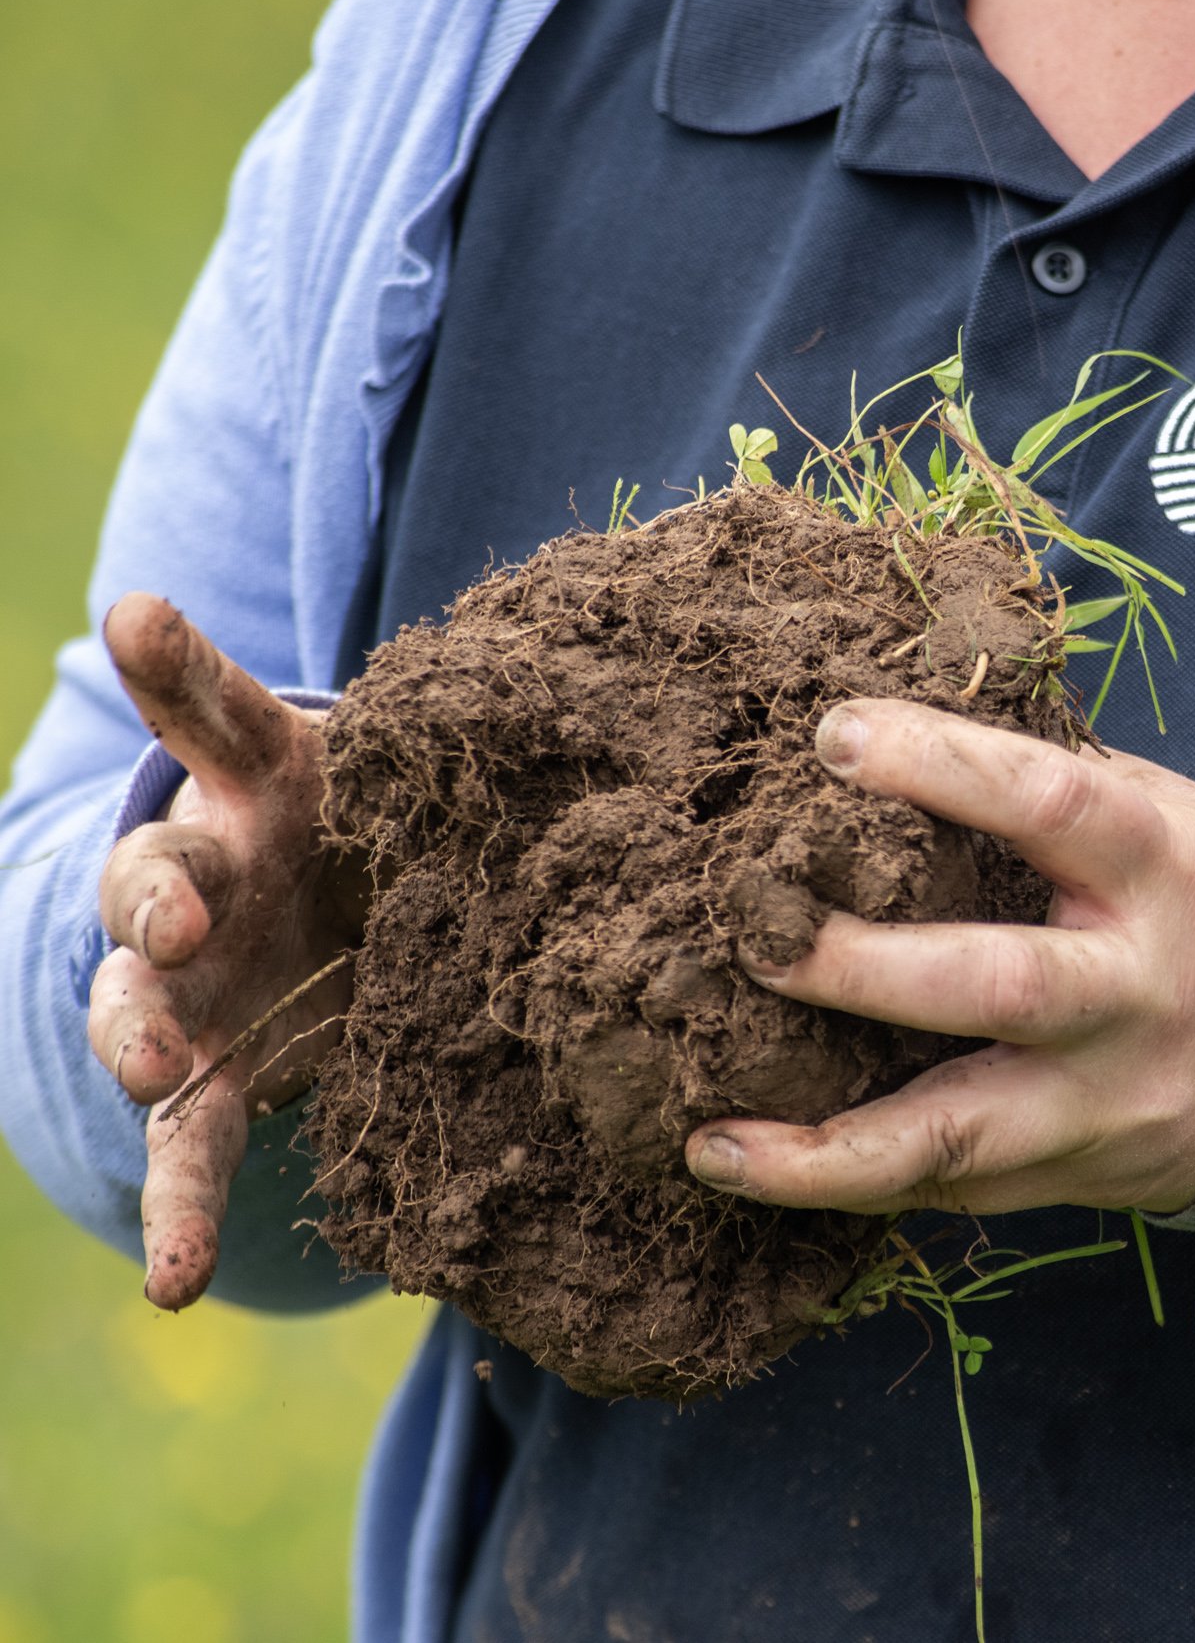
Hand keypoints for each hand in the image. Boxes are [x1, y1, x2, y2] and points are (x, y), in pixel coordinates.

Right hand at [87, 594, 360, 1307]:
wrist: (359, 914)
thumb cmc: (370, 818)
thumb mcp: (362, 752)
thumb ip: (317, 700)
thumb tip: (188, 601)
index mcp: (253, 787)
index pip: (207, 716)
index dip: (177, 667)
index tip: (141, 620)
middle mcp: (205, 885)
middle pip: (150, 886)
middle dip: (153, 905)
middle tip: (174, 925)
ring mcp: (200, 990)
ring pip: (143, 1017)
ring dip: (138, 1042)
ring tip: (153, 1073)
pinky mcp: (227, 1077)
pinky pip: (195, 1148)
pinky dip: (180, 1210)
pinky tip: (173, 1279)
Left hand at [684, 699, 1194, 1216]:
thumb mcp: (1164, 814)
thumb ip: (1050, 785)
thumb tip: (895, 732)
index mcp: (1159, 865)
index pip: (1047, 800)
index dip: (942, 764)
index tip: (833, 736)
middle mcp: (1136, 988)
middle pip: (995, 984)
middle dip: (862, 967)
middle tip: (751, 940)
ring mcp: (1112, 1098)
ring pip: (962, 1136)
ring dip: (825, 1151)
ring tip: (710, 1146)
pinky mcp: (1087, 1173)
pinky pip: (962, 1188)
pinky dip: (860, 1180)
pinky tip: (767, 1170)